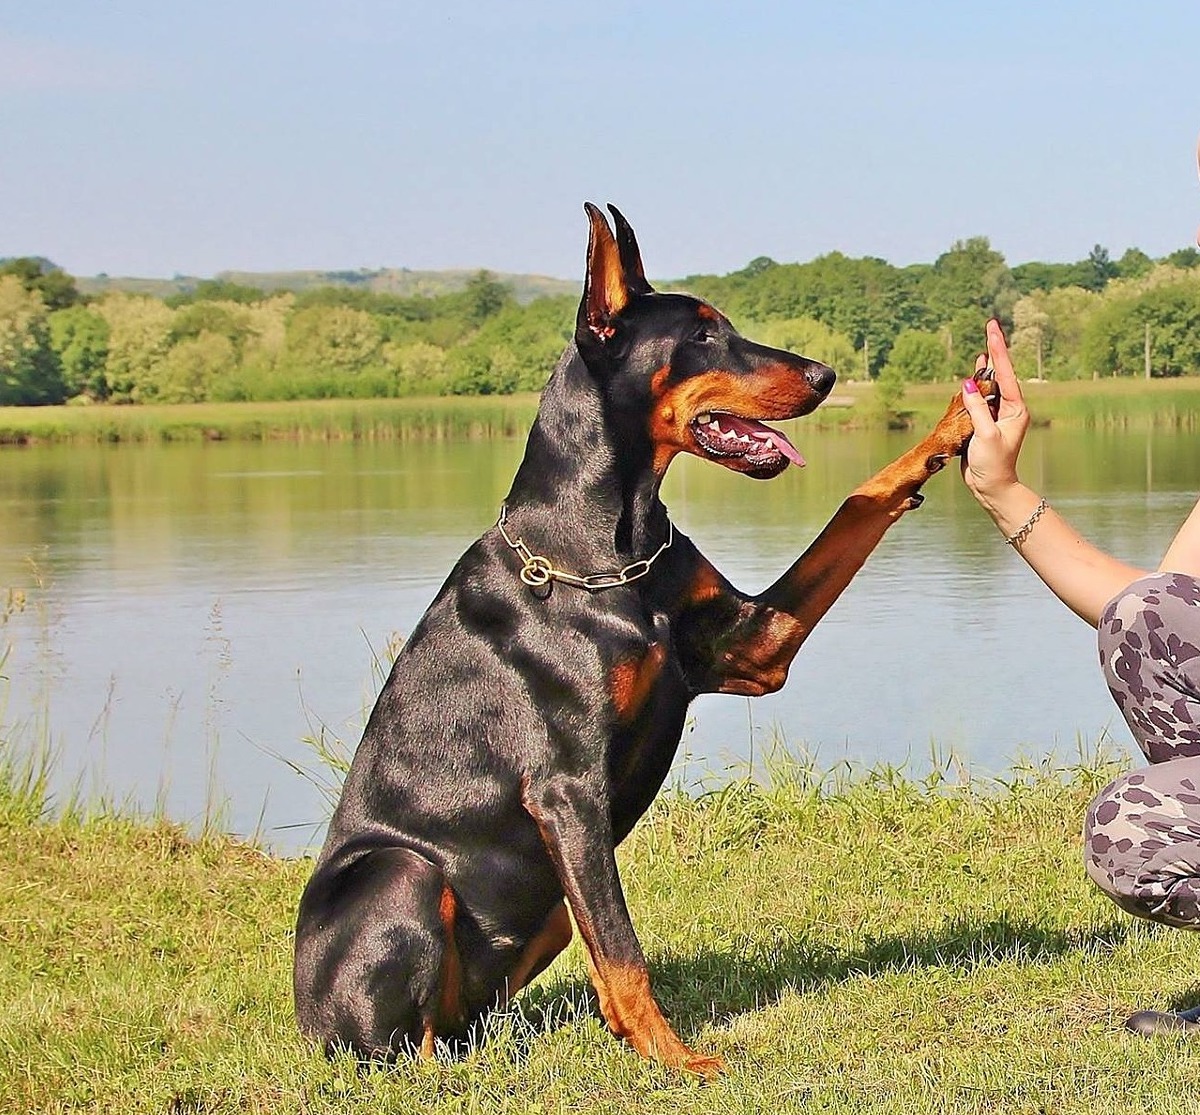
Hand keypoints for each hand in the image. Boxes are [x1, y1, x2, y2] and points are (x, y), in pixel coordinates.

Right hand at [959, 319, 1029, 509]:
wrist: (991, 487)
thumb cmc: (993, 464)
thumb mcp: (985, 435)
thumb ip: (977, 408)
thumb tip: (968, 383)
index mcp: (1015, 409)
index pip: (1005, 374)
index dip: (998, 350)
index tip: (993, 329)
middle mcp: (1008, 409)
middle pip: (1000, 375)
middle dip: (995, 352)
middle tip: (991, 326)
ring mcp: (996, 416)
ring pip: (989, 387)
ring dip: (984, 369)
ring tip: (983, 347)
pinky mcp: (984, 424)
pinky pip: (978, 400)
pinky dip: (973, 387)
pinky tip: (970, 378)